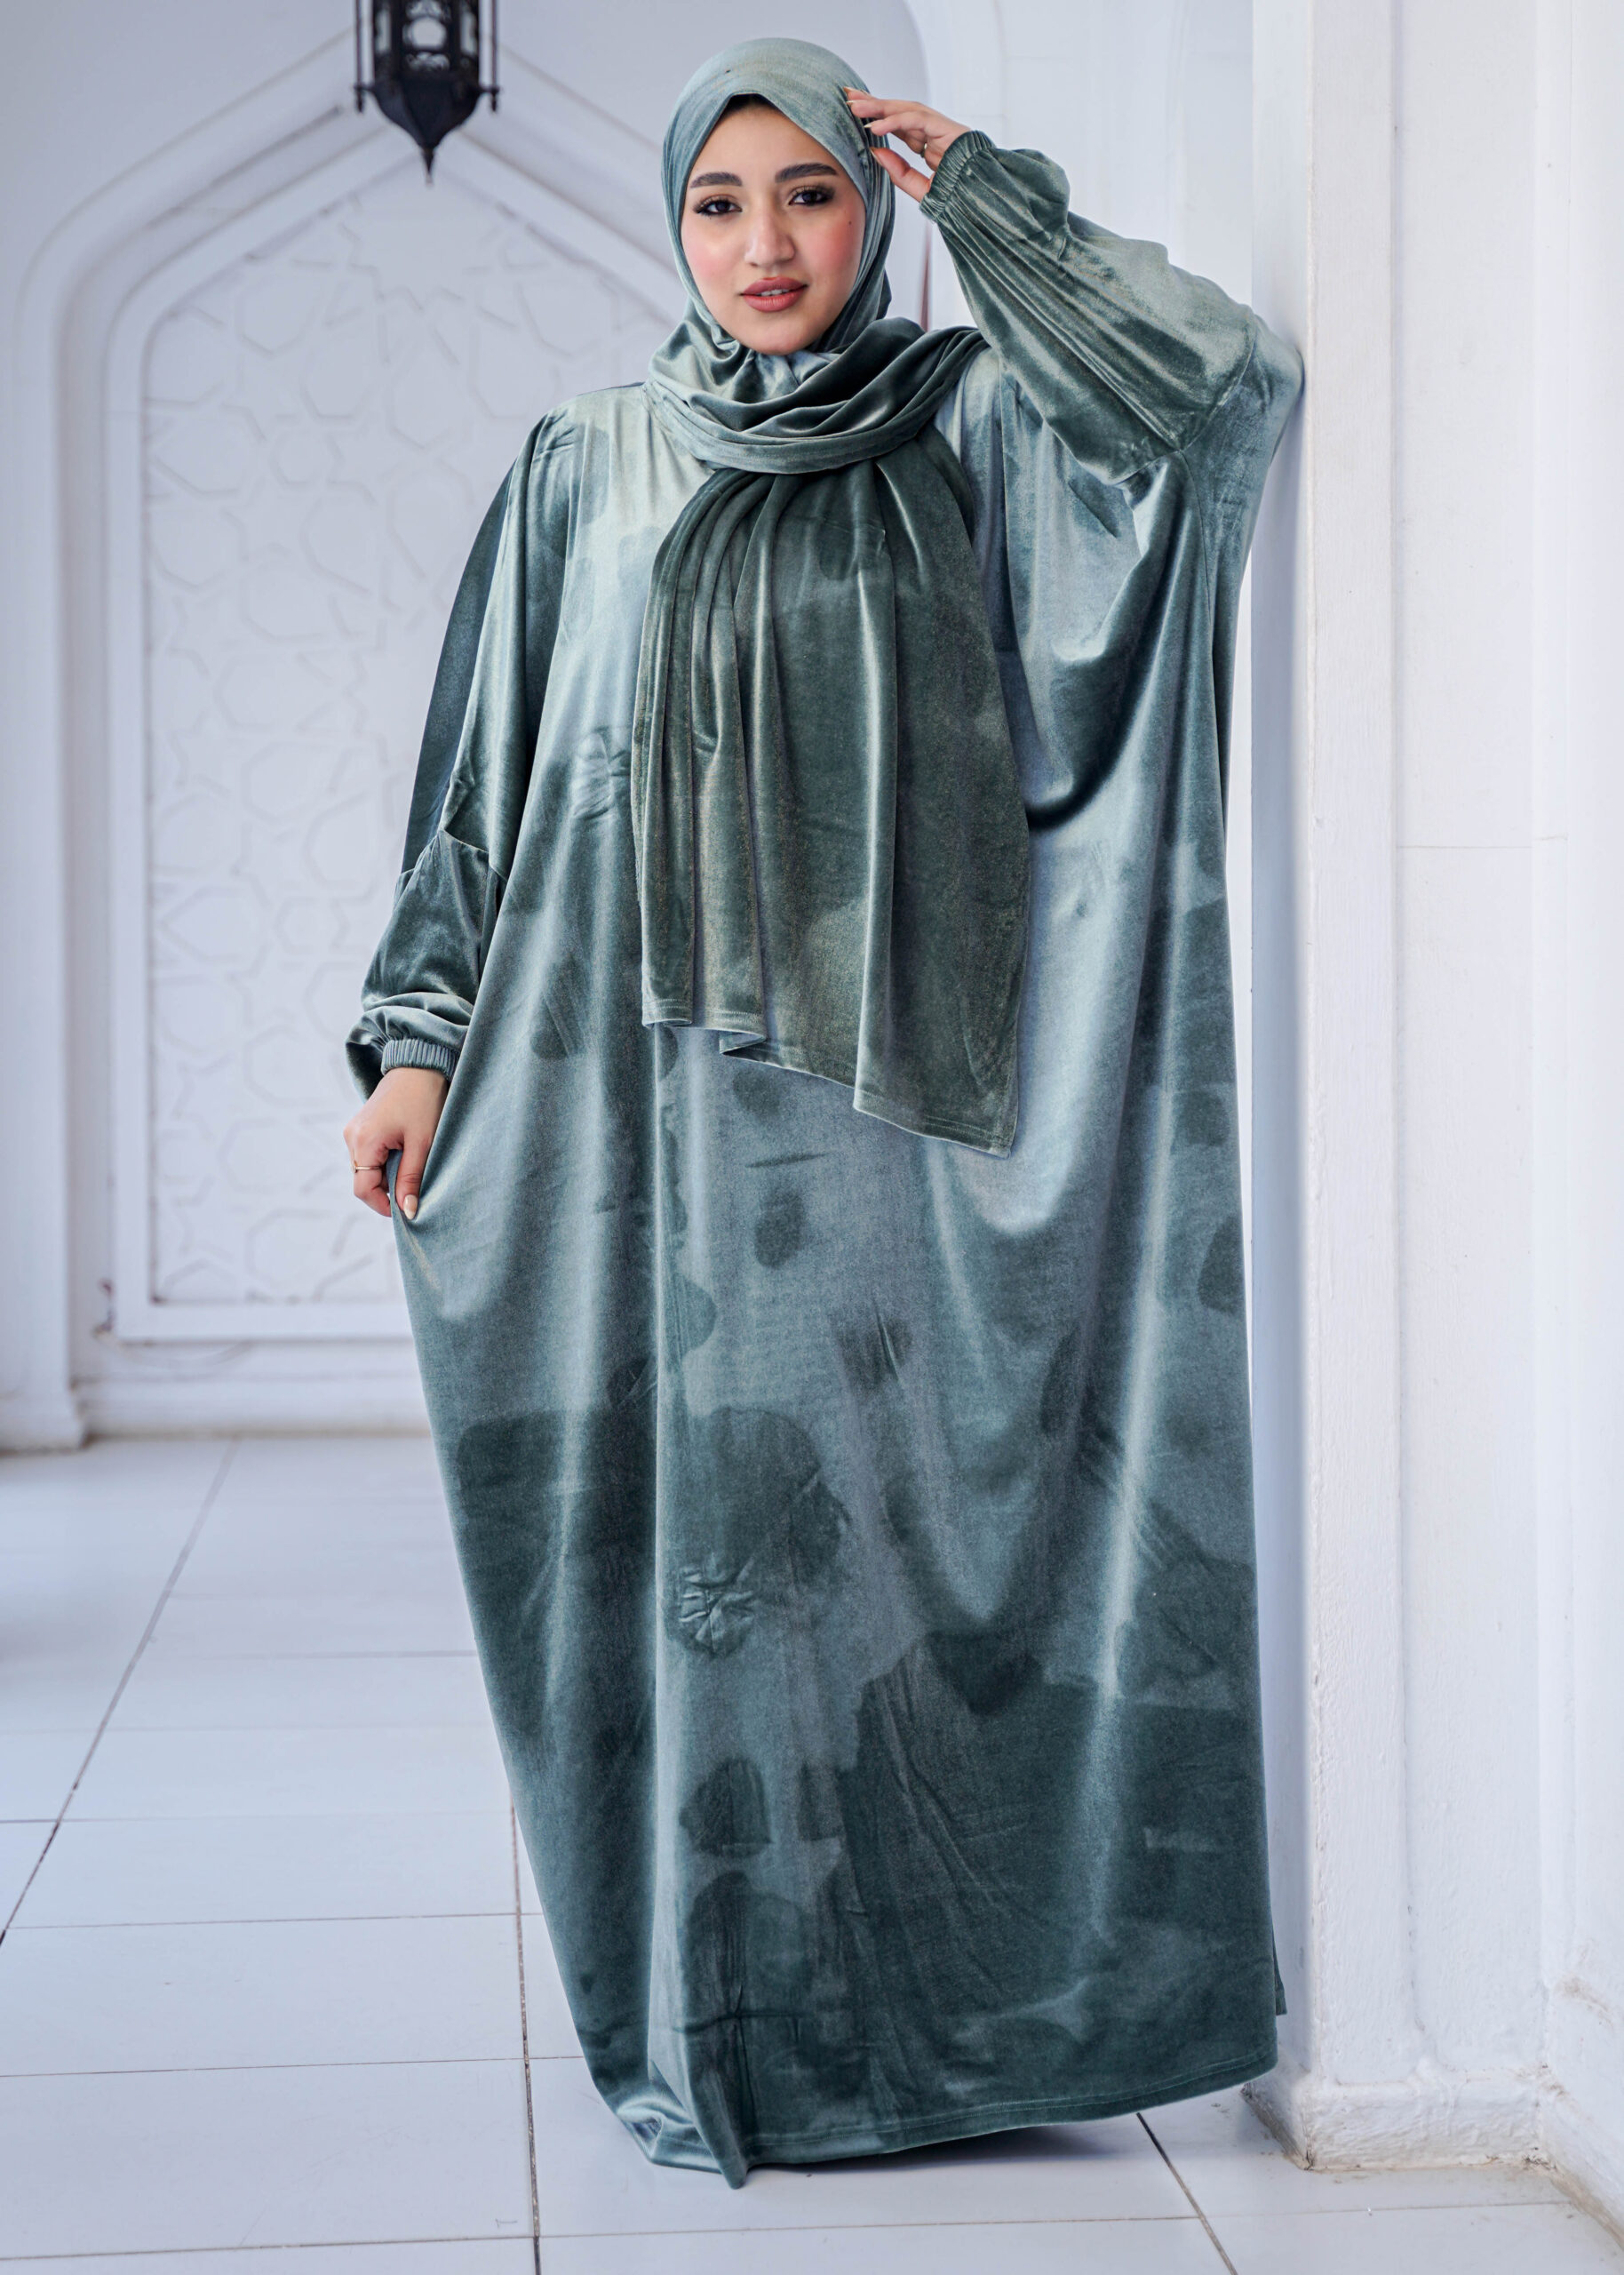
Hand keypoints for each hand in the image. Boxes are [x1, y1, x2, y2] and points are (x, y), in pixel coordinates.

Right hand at [343, 1065, 447, 1220]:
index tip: (405, 1210)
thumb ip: (411, 1179)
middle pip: (362, 1181)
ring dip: (385, 1176)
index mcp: (363, 1141)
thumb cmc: (424, 1101)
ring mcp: (353, 1130)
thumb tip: (407, 1211)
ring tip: (411, 1167)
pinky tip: (403, 1155)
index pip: (363, 1189)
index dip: (383, 1205)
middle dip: (385, 1191)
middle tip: (412, 1190)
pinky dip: (383, 1163)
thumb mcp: (422, 1144)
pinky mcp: (359, 1126)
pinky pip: (367, 1155)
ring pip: (364, 1169)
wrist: (419, 1066)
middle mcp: (351, 1137)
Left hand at [844, 91, 967, 203]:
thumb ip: (899, 172)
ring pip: (907, 109)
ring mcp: (943, 128)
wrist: (985, 203)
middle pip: (900, 111)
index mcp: (930, 144)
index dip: (878, 117)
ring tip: (856, 106)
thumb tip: (875, 152)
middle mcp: (935, 132)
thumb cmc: (959, 198)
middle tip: (848, 95)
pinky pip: (918, 119)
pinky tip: (876, 126)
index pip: (900, 124)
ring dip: (880, 107)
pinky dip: (896, 121)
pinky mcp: (948, 129)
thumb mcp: (921, 189)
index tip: (855, 112)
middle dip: (874, 103)